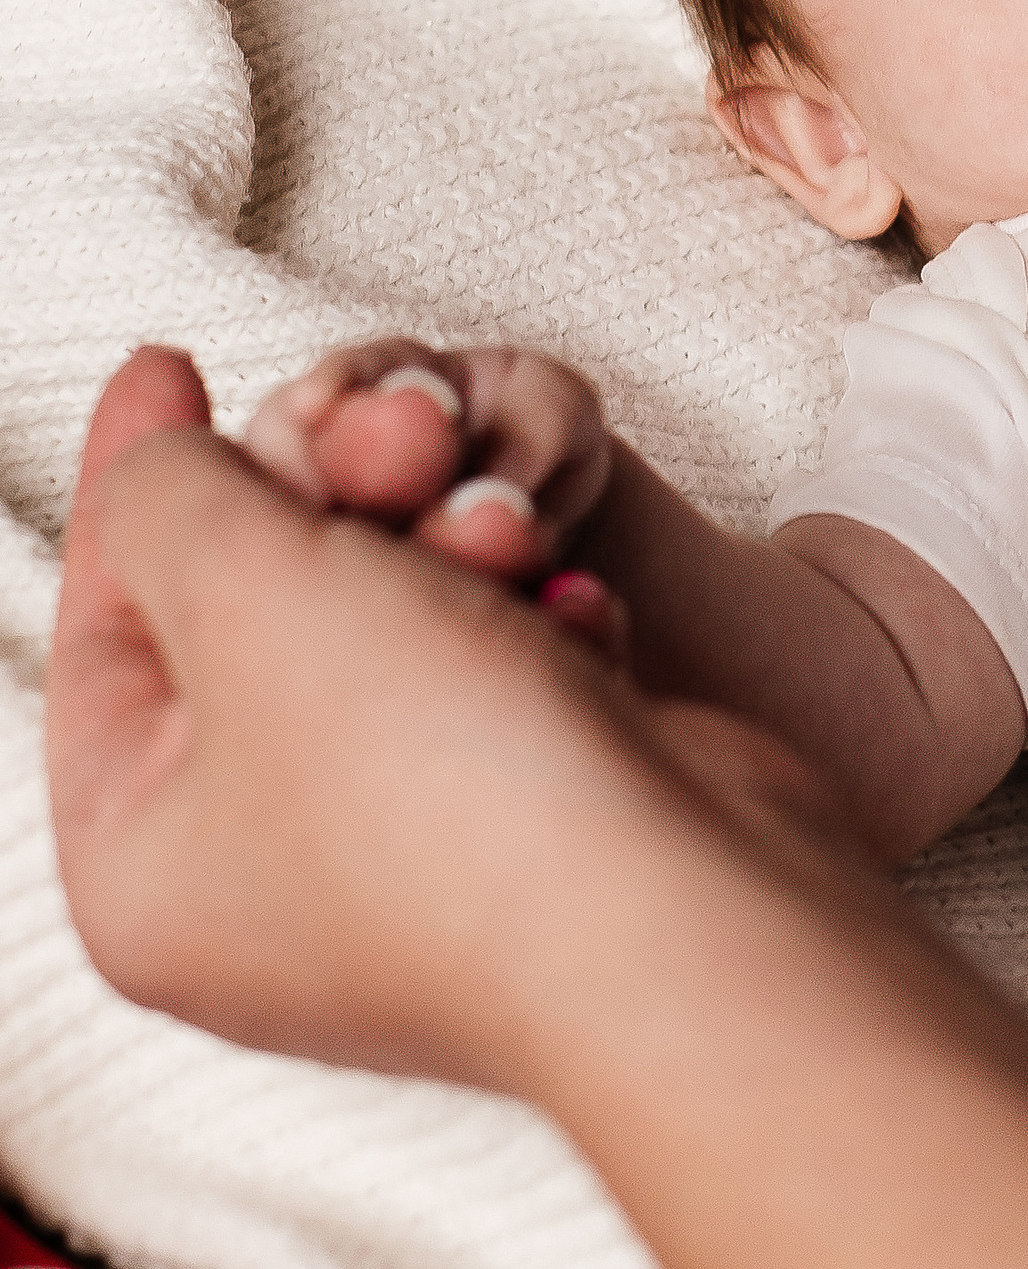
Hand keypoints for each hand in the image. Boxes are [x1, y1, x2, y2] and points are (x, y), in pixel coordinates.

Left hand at [45, 350, 705, 1085]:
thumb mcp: (246, 587)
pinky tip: (574, 619)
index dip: (129, 475)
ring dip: (452, 549)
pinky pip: (502, 682)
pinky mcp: (534, 833)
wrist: (682, 910)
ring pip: (393, 632)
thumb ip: (167, 494)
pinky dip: (535, 625)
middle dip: (341, 500)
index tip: (162, 358)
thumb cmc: (442, 784)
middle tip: (401, 431)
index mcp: (142, 865)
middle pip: (258, 617)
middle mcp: (260, 883)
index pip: (103, 627)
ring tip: (510, 532)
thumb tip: (167, 466)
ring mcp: (407, 865)